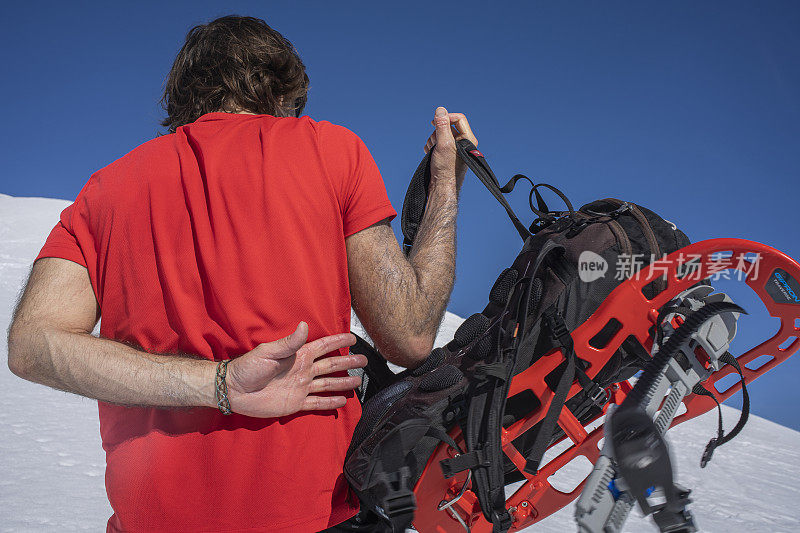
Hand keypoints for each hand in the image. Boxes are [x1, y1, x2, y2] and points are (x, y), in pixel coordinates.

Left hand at [225, 322, 365, 417]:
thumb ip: (289, 342)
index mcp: (298, 355)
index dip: (338, 341)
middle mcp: (303, 370)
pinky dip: (329, 403)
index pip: (323, 346)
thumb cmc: (248, 368)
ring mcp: (301, 387)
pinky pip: (316, 403)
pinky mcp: (295, 403)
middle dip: (348, 362)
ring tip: (358, 382)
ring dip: (343, 383)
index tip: (353, 337)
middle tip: (364, 361)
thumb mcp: (268, 352)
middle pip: (331, 365)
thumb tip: (305, 325)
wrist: (234, 391)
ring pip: (327, 384)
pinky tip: (341, 401)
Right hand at [425, 109, 477, 187]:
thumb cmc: (445, 168)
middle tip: (435, 142)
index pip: (459, 119)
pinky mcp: (446, 154)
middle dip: (437, 132)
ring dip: (432, 140)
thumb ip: (442, 125)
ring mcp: (454, 149)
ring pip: (440, 134)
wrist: (441, 187)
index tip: (434, 122)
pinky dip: (431, 146)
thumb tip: (440, 109)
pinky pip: (437, 143)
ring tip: (432, 150)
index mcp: (467, 139)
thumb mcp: (443, 143)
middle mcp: (462, 143)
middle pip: (447, 126)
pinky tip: (429, 153)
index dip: (446, 118)